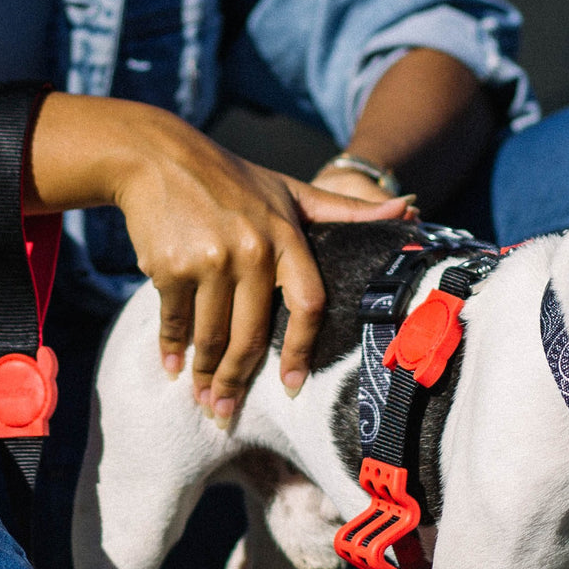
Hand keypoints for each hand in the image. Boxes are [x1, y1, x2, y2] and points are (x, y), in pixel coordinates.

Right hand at [107, 108, 412, 421]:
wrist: (158, 155)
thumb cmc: (233, 179)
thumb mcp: (292, 191)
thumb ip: (346, 210)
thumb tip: (410, 207)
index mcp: (286, 237)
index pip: (307, 304)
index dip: (303, 349)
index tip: (294, 384)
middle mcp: (251, 251)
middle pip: (251, 334)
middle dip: (237, 380)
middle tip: (228, 413)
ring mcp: (210, 259)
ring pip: (212, 335)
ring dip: (206, 376)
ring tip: (205, 402)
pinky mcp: (170, 265)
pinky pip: (175, 320)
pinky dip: (171, 349)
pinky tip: (173, 369)